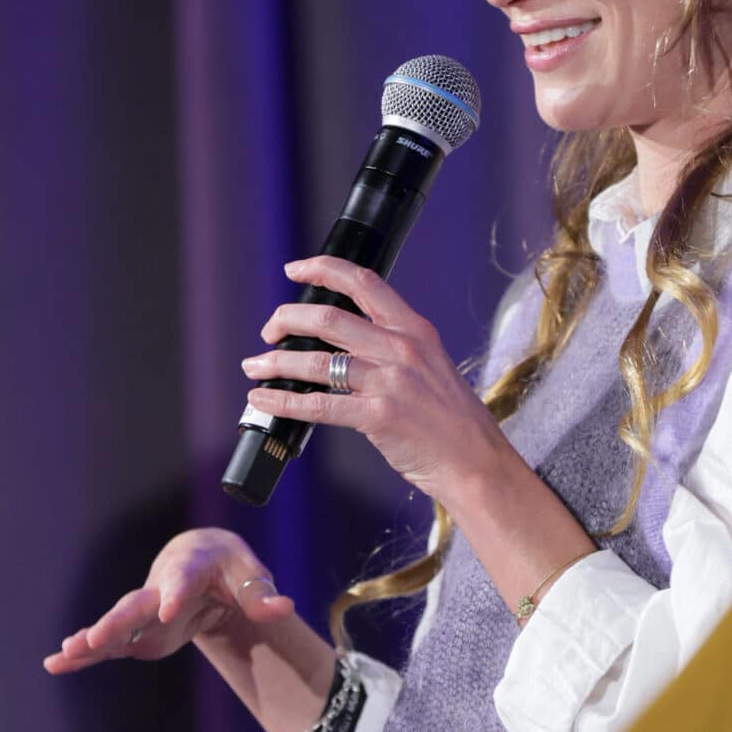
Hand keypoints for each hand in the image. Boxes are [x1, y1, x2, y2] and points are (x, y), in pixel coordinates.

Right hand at [44, 528, 293, 673]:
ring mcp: (145, 612)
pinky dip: (84, 654)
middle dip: (118, 620)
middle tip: (96, 637)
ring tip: (66, 654)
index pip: (182, 580)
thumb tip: (283, 608)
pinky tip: (57, 663)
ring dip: (91, 639)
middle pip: (137, 604)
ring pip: (117, 626)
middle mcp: (160, 588)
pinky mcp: (138, 633)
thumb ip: (262, 594)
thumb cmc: (230, 566)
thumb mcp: (251, 575)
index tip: (168, 610)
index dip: (175, 594)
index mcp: (191, 567)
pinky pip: (109, 644)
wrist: (203, 562)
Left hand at [242, 256, 509, 504]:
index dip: (324, 269)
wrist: (476, 462)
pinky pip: (318, 404)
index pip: (364, 283)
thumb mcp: (431, 367)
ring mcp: (390, 382)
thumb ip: (394, 349)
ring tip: (254, 366)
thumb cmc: (452, 421)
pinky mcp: (378, 417)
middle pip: (329, 318)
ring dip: (276, 361)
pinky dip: (283, 399)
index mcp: (415, 330)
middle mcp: (402, 348)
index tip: (295, 269)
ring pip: (316, 360)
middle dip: (286, 319)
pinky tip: (263, 399)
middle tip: (268, 330)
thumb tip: (345, 346)